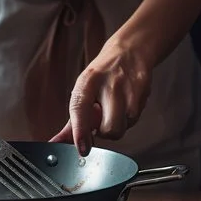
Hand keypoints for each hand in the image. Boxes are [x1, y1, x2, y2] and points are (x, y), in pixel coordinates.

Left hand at [50, 39, 152, 154]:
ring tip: (115, 110)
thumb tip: (57, 143)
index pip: (80, 109)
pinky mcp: (143, 91)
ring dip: (118, 125)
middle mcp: (108, 84)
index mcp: (87, 82)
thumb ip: (72, 122)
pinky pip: (135, 119)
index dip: (81, 132)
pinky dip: (129, 118)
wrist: (129, 51)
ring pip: (124, 127)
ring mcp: (128, 87)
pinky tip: (126, 104)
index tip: (83, 149)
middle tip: (102, 120)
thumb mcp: (83, 92)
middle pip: (109, 128)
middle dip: (105, 132)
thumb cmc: (103, 75)